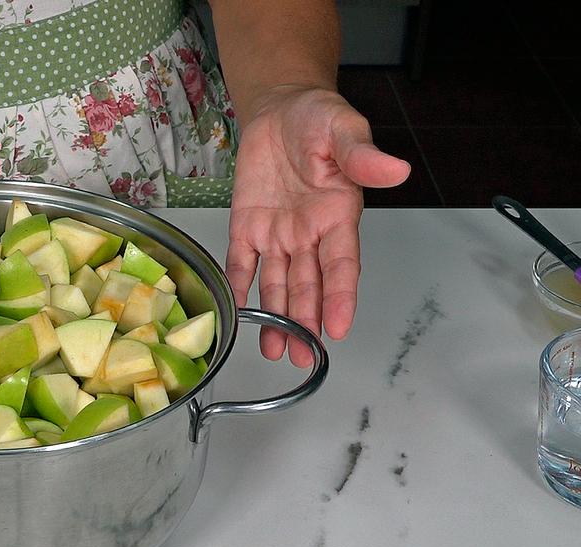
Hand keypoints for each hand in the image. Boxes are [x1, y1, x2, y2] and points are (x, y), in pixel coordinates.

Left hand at [226, 85, 410, 366]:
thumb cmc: (318, 119)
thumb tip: (395, 169)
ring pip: (278, 283)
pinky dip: (238, 286)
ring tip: (275, 349)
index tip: (339, 327)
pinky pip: (241, 262)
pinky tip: (236, 312)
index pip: (341, 265)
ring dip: (276, 315)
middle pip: (308, 285)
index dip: (340, 297)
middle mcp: (309, 233)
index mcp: (337, 216)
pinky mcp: (247, 226)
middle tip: (301, 354)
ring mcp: (278, 233)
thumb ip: (362, 155)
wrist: (280, 108)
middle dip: (305, 321)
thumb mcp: (343, 129)